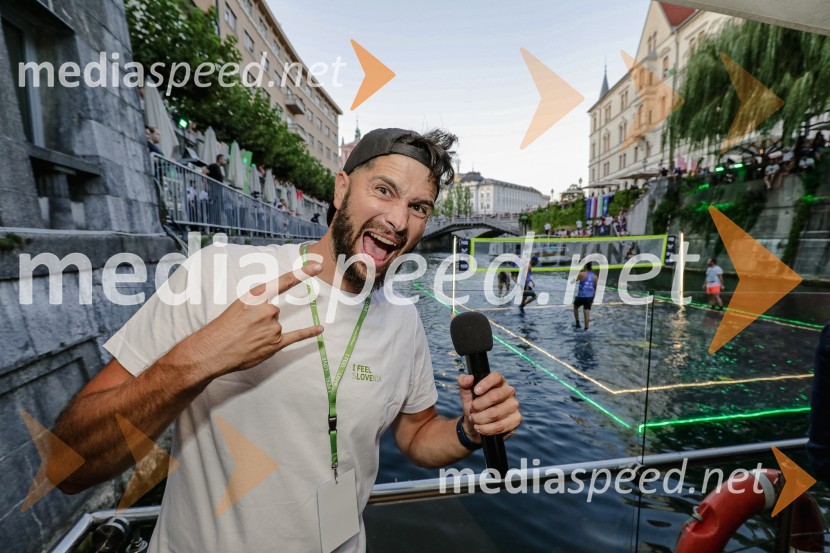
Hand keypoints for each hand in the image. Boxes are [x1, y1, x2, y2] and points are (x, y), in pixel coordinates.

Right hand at [189, 263, 323, 379]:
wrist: (212, 351)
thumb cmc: (222, 328)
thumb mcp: (238, 305)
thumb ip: (256, 303)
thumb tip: (271, 309)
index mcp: (256, 297)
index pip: (283, 282)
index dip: (301, 274)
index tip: (317, 266)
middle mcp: (267, 310)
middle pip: (273, 311)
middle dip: (261, 320)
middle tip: (244, 328)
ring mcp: (272, 327)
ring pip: (275, 326)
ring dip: (263, 333)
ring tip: (247, 339)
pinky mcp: (275, 344)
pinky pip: (296, 336)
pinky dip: (308, 333)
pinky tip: (319, 329)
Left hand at [457, 372, 520, 441]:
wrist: (477, 425)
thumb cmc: (474, 407)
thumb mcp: (466, 395)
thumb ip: (464, 383)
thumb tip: (468, 378)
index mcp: (498, 382)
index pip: (496, 377)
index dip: (485, 383)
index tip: (475, 391)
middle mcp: (509, 391)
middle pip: (495, 396)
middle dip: (478, 405)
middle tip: (472, 410)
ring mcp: (514, 405)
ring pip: (495, 413)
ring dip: (480, 418)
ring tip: (473, 419)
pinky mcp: (516, 419)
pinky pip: (500, 426)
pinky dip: (486, 429)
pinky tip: (479, 428)